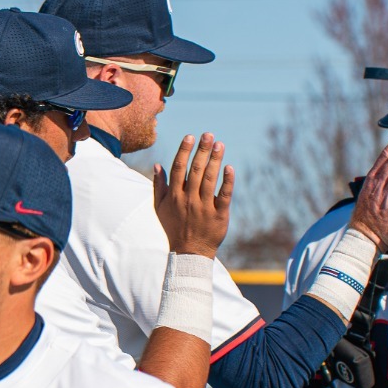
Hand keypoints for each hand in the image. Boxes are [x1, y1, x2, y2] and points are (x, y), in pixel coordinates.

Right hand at [152, 132, 232, 258]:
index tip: (190, 137)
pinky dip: (227, 181)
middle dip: (202, 150)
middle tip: (209, 135)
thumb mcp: (161, 208)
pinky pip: (224, 195)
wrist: (189, 252)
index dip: (185, 151)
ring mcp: (205, 207)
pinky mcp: (219, 215)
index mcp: (175, 196)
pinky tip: (229, 167)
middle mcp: (189, 199)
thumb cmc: (174, 227)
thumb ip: (159, 186)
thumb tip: (158, 165)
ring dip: (215, 160)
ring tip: (220, 144)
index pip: (179, 168)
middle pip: (196, 170)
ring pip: (210, 179)